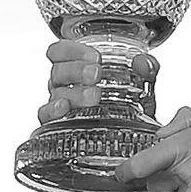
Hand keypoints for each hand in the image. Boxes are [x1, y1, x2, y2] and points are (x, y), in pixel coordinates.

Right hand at [39, 41, 158, 124]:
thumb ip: (145, 72)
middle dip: (77, 70)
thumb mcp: (141, 89)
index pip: (61, 51)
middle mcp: (65, 85)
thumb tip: (144, 63)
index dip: (73, 50)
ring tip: (94, 96)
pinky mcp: (56, 125)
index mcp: (78, 69)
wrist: (129, 141)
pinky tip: (64, 107)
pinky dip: (52, 110)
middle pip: (59, 70)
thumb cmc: (128, 109)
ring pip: (55, 92)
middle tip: (97, 73)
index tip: (95, 57)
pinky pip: (45, 115)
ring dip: (74, 92)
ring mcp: (59, 104)